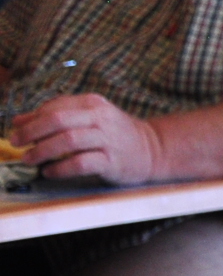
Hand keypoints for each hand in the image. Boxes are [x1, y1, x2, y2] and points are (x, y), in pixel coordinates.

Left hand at [11, 95, 163, 183]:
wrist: (152, 149)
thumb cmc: (115, 134)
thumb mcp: (89, 118)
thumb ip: (57, 115)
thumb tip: (19, 120)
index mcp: (93, 103)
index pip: (55, 106)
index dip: (31, 118)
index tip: (16, 129)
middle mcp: (101, 118)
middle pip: (59, 120)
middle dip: (32, 132)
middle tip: (15, 143)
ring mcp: (108, 139)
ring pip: (68, 140)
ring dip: (43, 150)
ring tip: (28, 159)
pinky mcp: (112, 161)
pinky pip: (80, 163)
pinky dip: (60, 168)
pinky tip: (49, 171)